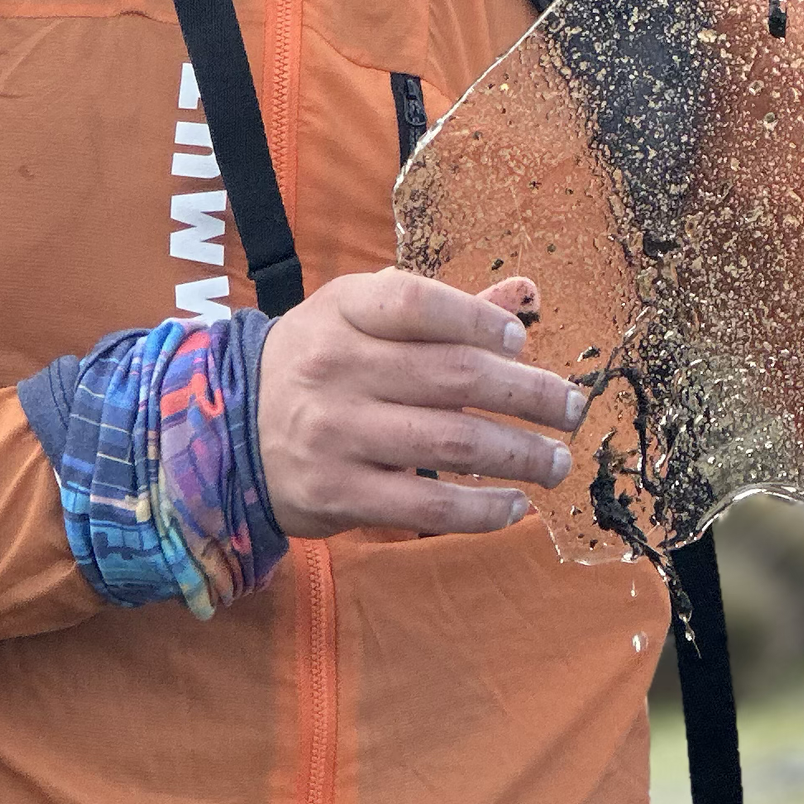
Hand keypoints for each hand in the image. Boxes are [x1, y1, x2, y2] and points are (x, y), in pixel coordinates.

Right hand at [256, 269, 583, 539]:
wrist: (230, 433)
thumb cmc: (319, 365)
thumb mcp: (359, 318)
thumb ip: (441, 311)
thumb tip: (525, 294)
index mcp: (341, 311)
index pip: (417, 302)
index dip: (477, 318)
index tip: (521, 341)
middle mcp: (334, 367)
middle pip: (452, 377)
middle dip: (529, 395)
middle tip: (573, 408)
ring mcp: (335, 433)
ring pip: (449, 445)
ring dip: (519, 455)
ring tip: (555, 461)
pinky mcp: (337, 494)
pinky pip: (425, 508)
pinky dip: (481, 509)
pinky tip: (514, 505)